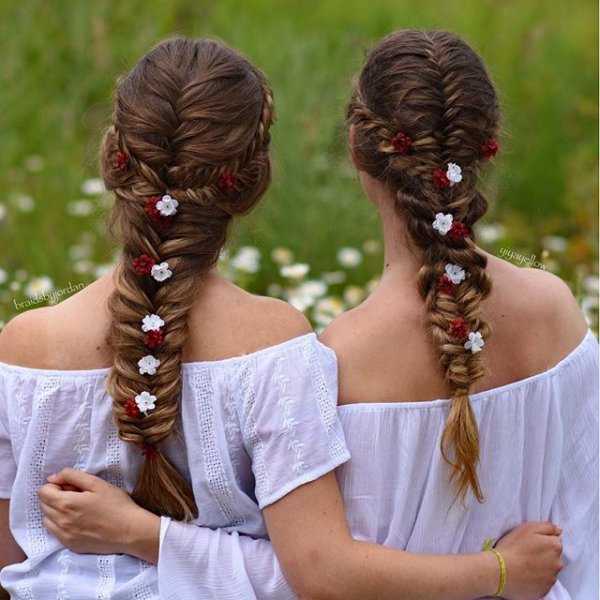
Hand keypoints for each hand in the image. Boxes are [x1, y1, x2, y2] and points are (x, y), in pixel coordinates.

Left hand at [38, 468, 159, 562]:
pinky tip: (78, 521)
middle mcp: (61, 521)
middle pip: (43, 505)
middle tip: (76, 495)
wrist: (130, 531)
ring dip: (55, 511)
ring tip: (76, 508)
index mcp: (67, 503)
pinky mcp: (70, 545)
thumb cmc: (116, 504)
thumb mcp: (97, 483)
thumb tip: (53, 477)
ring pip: (46, 519)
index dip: (55, 484)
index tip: (70, 485)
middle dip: (55, 496)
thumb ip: (73, 476)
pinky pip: (55, 532)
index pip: (43, 491)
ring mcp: (64, 536)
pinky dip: (60, 524)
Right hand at [495, 521, 562, 599]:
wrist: (500, 571)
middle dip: (544, 553)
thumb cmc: (513, 546)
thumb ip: (547, 526)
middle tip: (526, 552)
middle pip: (554, 556)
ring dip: (541, 566)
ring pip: (549, 569)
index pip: (555, 540)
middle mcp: (558, 564)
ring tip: (524, 564)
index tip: (530, 542)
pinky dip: (537, 578)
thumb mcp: (527, 528)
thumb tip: (559, 530)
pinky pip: (543, 582)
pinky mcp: (544, 591)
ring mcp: (552, 579)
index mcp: (555, 546)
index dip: (542, 540)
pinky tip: (525, 574)